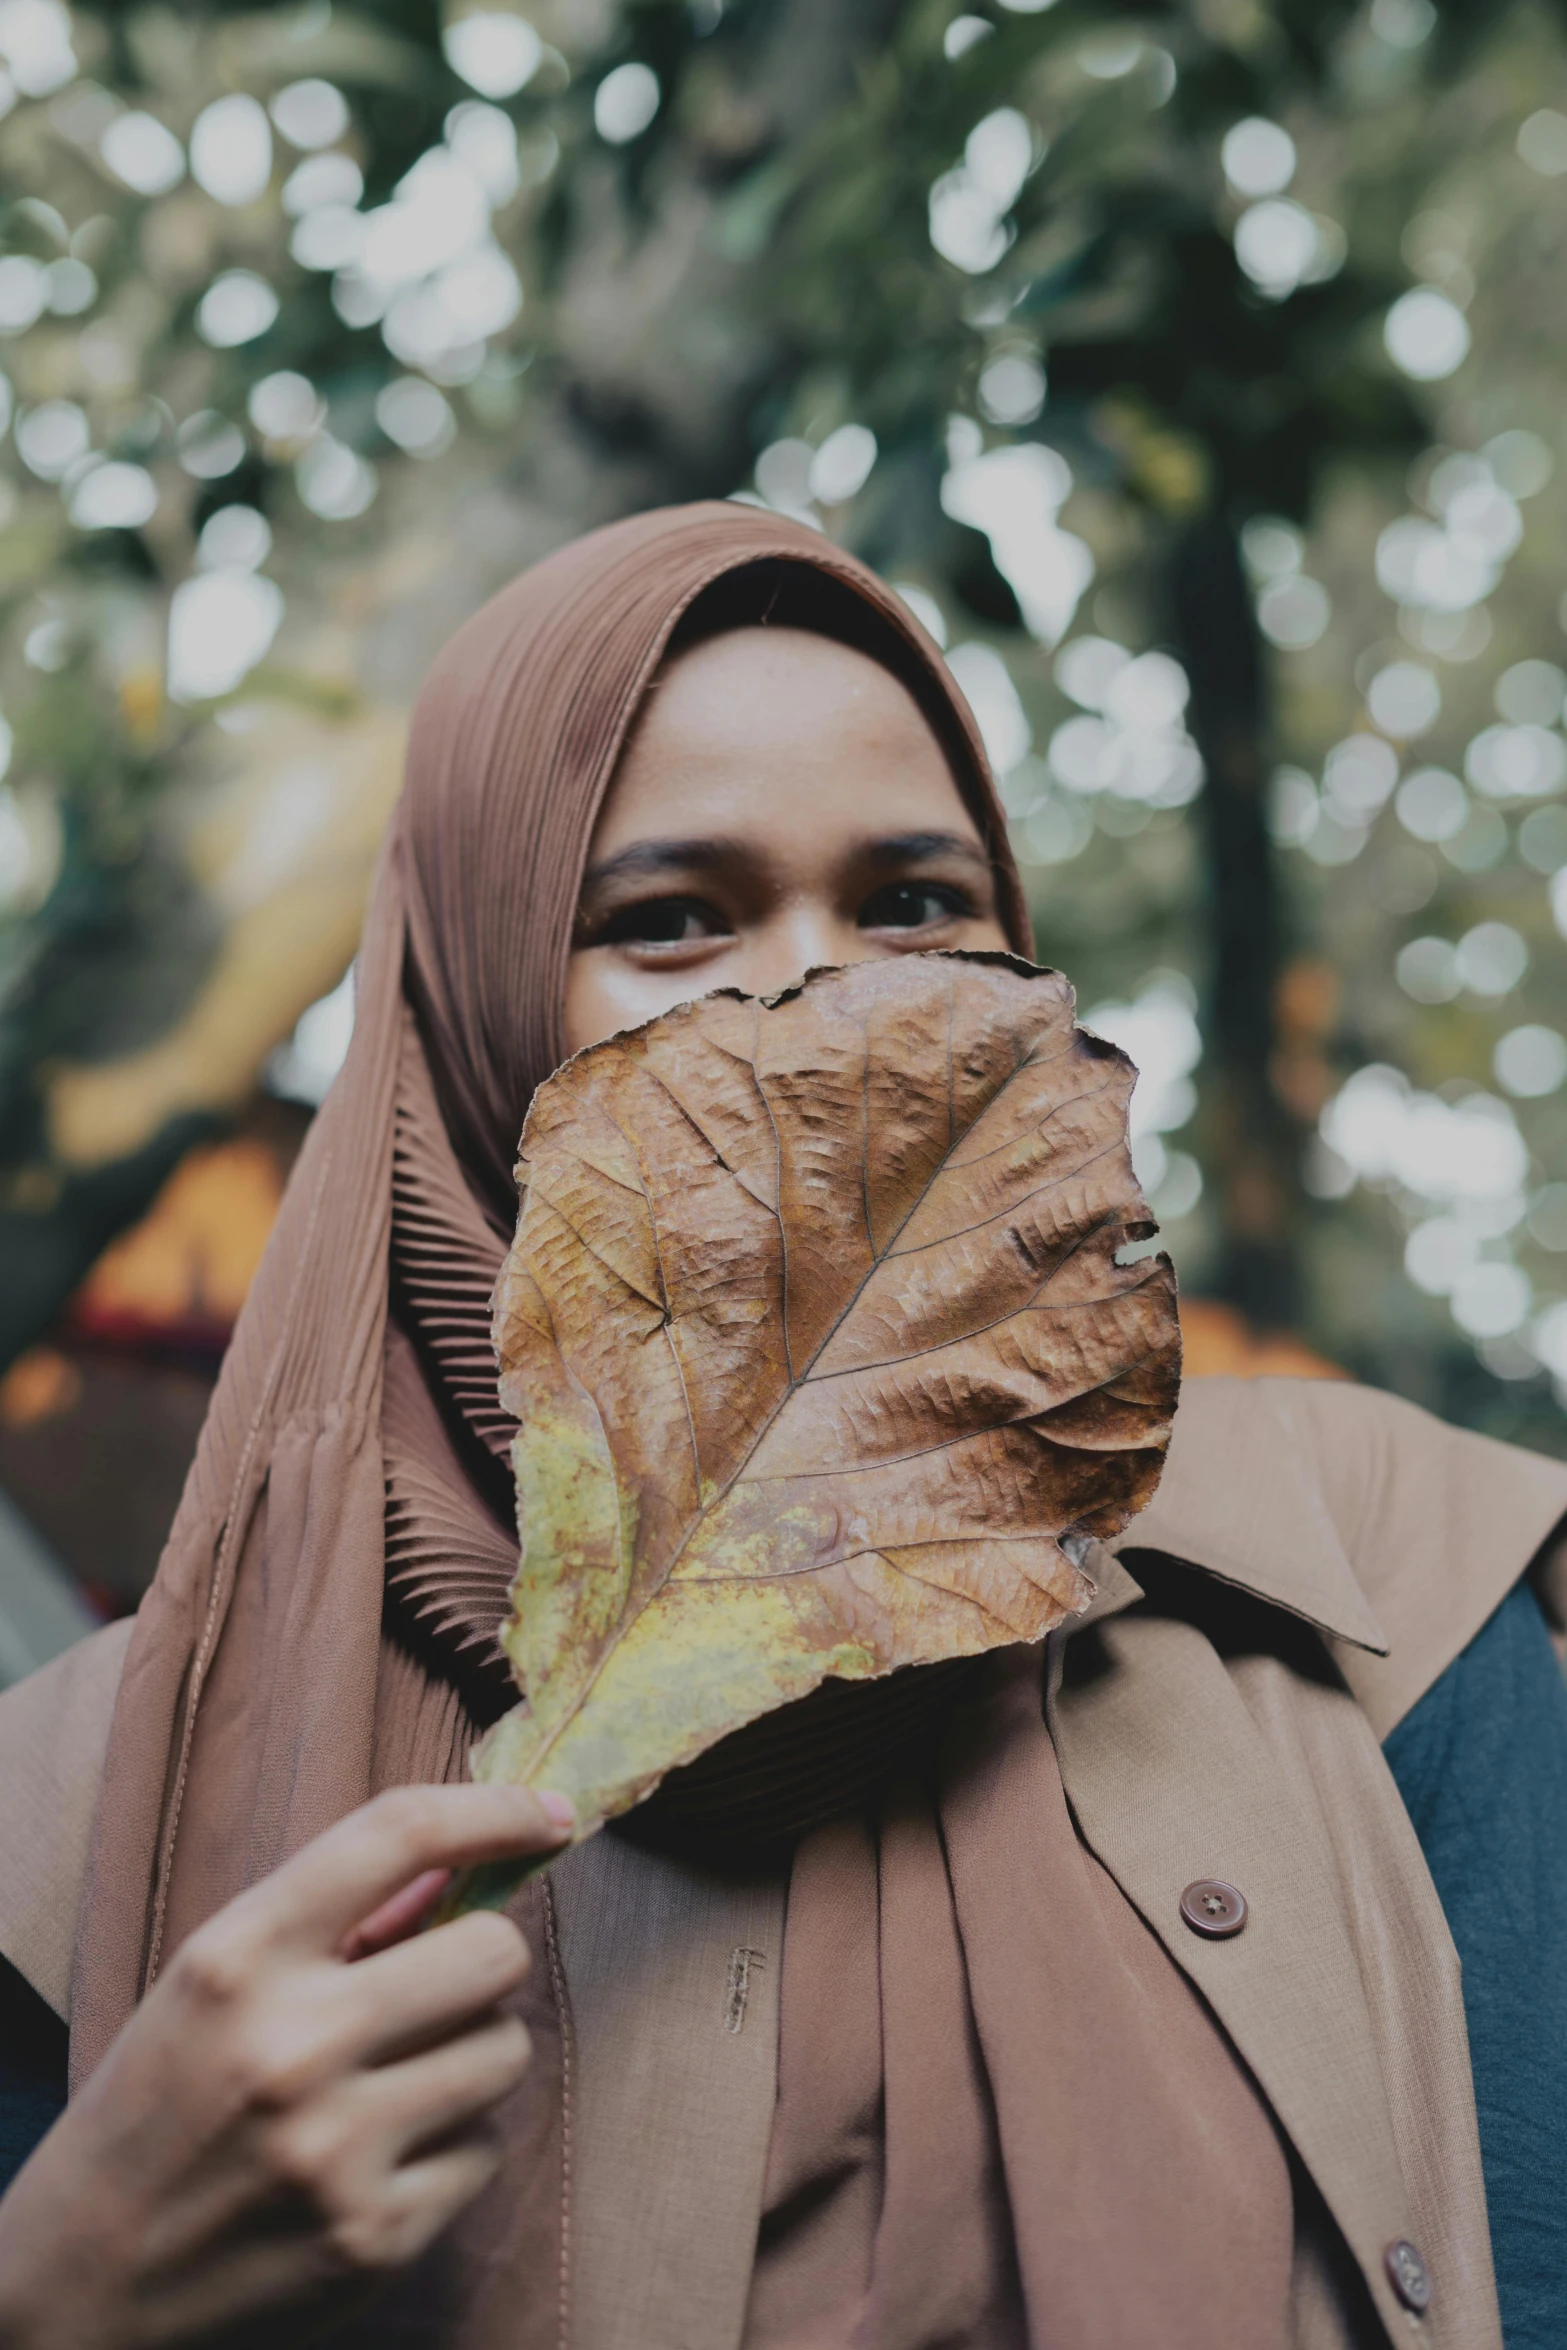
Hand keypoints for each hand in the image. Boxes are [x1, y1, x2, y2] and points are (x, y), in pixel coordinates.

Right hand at [0, 1782, 573, 2349]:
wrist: (82, 2284)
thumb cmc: (163, 2105)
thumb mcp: (217, 1981)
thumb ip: (336, 1916)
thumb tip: (472, 1858)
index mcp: (239, 1957)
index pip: (399, 1835)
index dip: (496, 1810)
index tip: (547, 1816)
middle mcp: (290, 2046)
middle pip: (493, 1951)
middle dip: (481, 1963)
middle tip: (435, 1991)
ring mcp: (337, 2150)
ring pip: (505, 2051)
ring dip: (469, 2056)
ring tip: (393, 2083)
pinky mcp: (375, 2239)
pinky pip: (485, 2151)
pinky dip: (450, 2148)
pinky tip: (378, 2161)